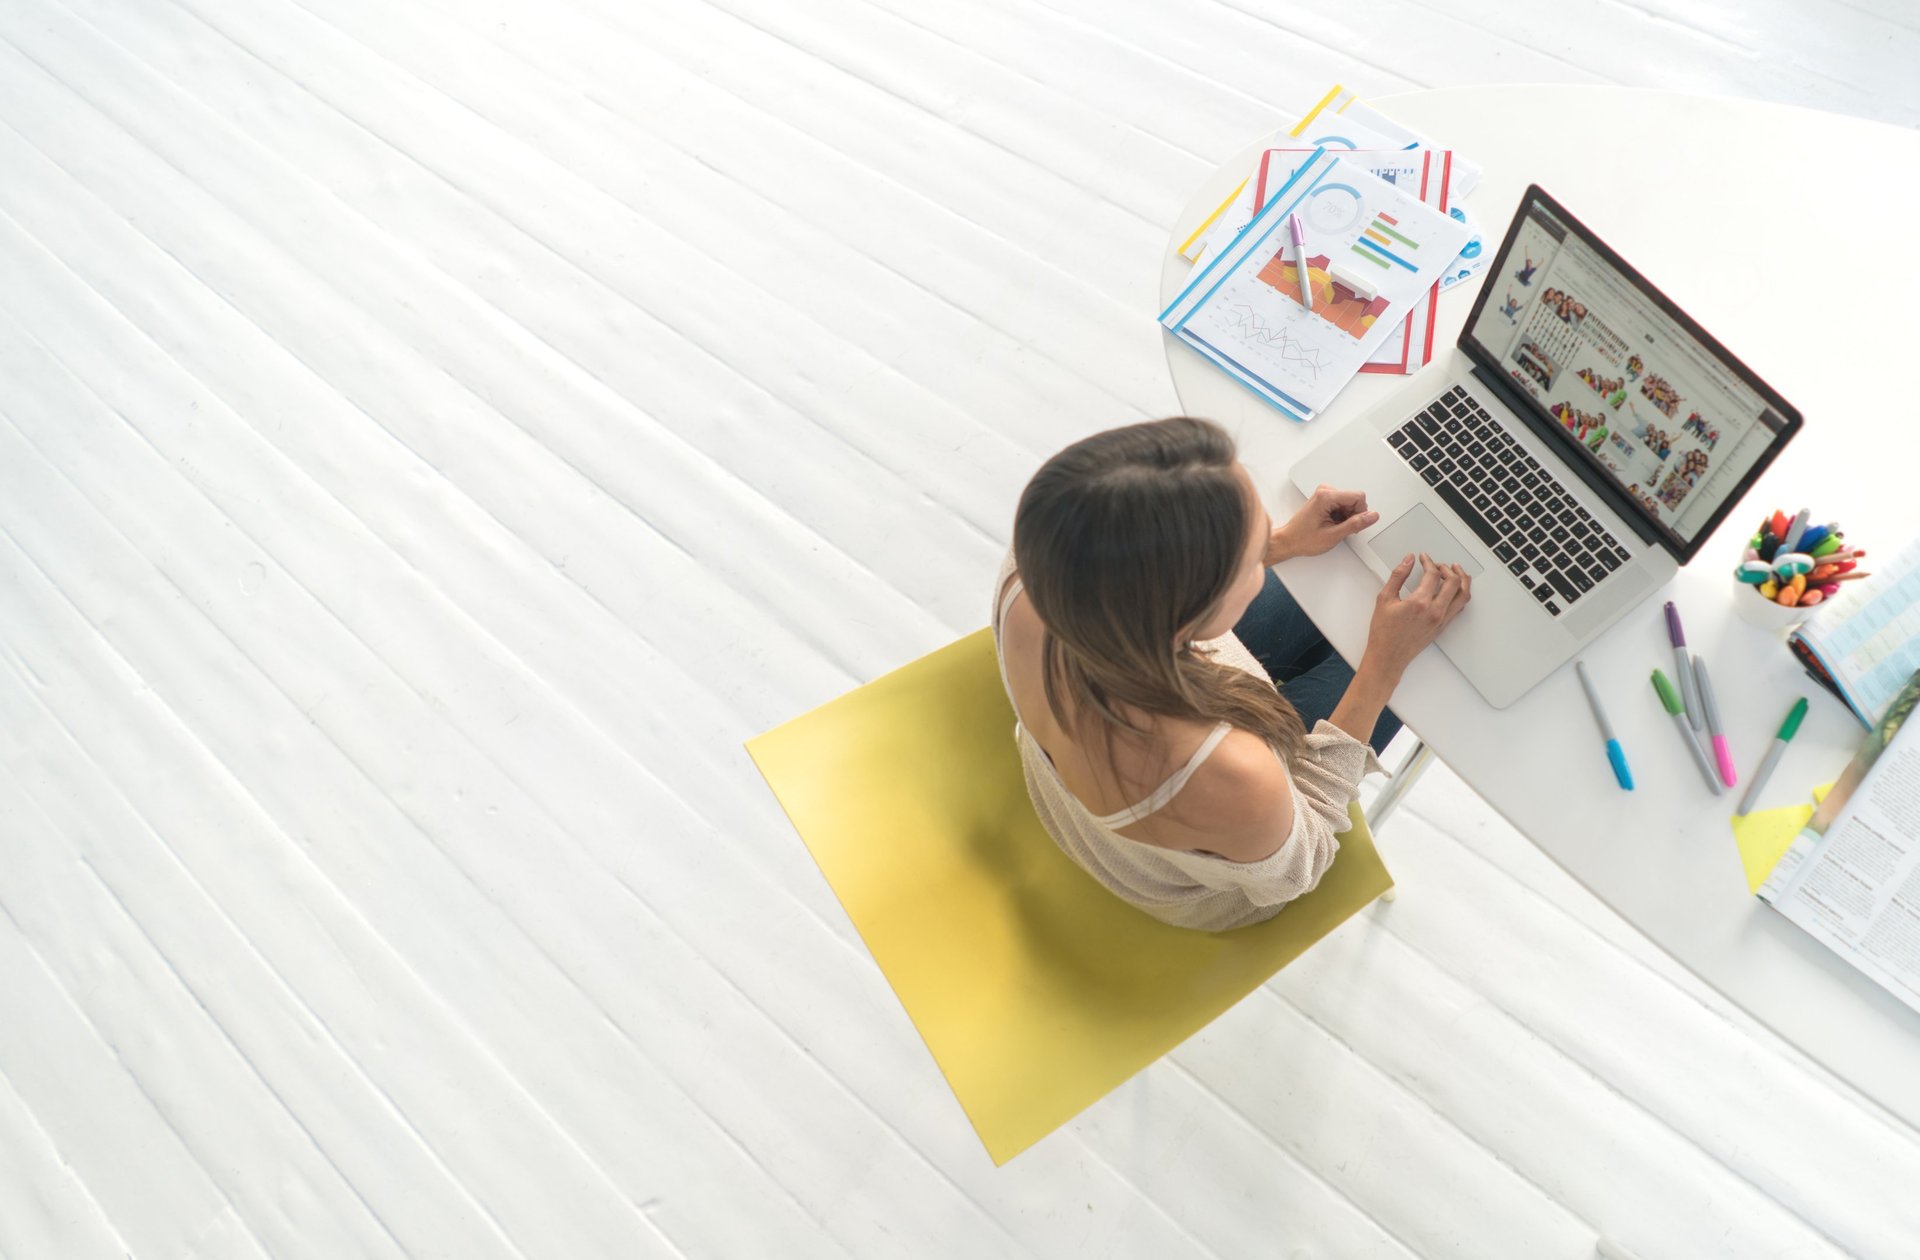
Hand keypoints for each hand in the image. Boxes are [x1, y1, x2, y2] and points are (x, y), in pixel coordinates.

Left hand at [1268, 485, 1380, 563]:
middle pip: (1354, 499)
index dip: (1360, 513)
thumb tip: (1372, 516)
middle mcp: (1325, 491)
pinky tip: (1332, 524)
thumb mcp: (1333, 535)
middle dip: (1352, 515)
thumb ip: (1355, 524)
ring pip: (1349, 502)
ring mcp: (1324, 494)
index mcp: (1326, 496)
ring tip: (1334, 527)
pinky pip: (1342, 504)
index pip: (1358, 496)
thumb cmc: (1303, 539)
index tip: (1352, 524)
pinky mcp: (1324, 498)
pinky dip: (1341, 516)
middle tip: (1340, 528)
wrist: (1288, 541)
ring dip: (1346, 516)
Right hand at [1364, 552, 1471, 675]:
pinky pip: (1459, 607)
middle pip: (1454, 582)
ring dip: (1462, 580)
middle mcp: (1435, 611)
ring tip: (1456, 572)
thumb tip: (1408, 560)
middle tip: (1438, 564)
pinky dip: (1461, 594)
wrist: (1388, 657)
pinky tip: (1455, 589)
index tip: (1423, 558)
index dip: (1429, 562)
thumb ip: (1398, 576)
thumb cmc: (1383, 632)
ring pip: (1463, 595)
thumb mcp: (1385, 599)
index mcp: (1420, 603)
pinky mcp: (1443, 626)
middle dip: (1448, 568)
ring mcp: (1441, 620)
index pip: (1433, 574)